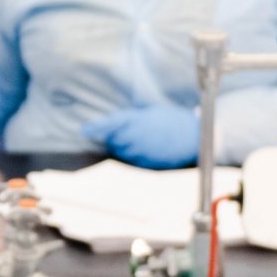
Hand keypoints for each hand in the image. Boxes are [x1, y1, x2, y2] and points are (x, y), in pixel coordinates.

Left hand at [84, 105, 200, 168]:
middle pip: (112, 140)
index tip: (83, 130)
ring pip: (121, 152)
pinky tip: (144, 148)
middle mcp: (136, 138)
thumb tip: (117, 120)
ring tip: (138, 139)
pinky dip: (133, 155)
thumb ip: (133, 116)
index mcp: (136, 121)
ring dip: (122, 146)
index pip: (109, 124)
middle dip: (113, 137)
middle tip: (123, 131)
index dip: (95, 128)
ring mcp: (141, 153)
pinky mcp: (147, 165)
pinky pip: (132, 161)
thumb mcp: (152, 111)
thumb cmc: (173, 121)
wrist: (193, 138)